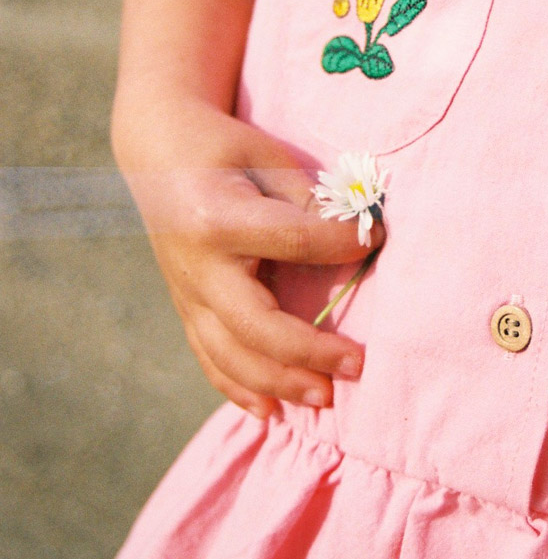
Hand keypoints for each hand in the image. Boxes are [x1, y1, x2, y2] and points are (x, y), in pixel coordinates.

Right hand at [118, 102, 381, 419]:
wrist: (158, 149)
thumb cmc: (226, 149)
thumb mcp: (268, 157)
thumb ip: (308, 202)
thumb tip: (360, 237)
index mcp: (218, 217)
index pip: (293, 241)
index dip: (341, 243)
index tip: (378, 237)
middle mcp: (196, 265)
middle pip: (254, 324)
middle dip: (308, 352)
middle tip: (358, 366)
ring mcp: (186, 292)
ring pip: (229, 354)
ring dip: (279, 382)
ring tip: (326, 398)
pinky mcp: (185, 306)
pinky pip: (209, 357)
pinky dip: (238, 388)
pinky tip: (271, 409)